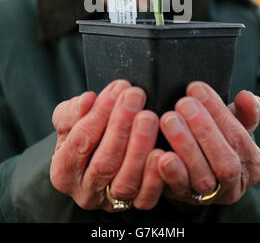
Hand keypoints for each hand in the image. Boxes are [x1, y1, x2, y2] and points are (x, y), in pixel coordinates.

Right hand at [50, 80, 162, 210]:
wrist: (98, 154)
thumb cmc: (84, 133)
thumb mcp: (70, 120)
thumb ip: (72, 111)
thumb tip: (87, 100)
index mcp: (63, 170)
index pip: (81, 140)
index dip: (100, 113)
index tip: (118, 88)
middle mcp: (85, 191)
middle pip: (104, 162)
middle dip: (121, 125)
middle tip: (136, 96)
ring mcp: (110, 202)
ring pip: (126, 180)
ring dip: (140, 146)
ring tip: (149, 117)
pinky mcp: (135, 205)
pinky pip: (146, 197)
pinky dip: (155, 176)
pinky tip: (162, 152)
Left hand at [158, 81, 259, 204]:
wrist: (193, 164)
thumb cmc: (215, 136)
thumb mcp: (232, 123)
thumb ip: (244, 111)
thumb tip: (248, 98)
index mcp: (250, 163)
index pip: (238, 137)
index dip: (218, 112)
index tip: (197, 88)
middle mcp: (234, 184)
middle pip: (225, 162)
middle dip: (203, 129)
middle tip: (183, 103)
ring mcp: (209, 196)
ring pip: (202, 177)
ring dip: (185, 147)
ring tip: (169, 120)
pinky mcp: (184, 200)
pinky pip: (178, 191)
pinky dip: (170, 173)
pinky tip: (159, 154)